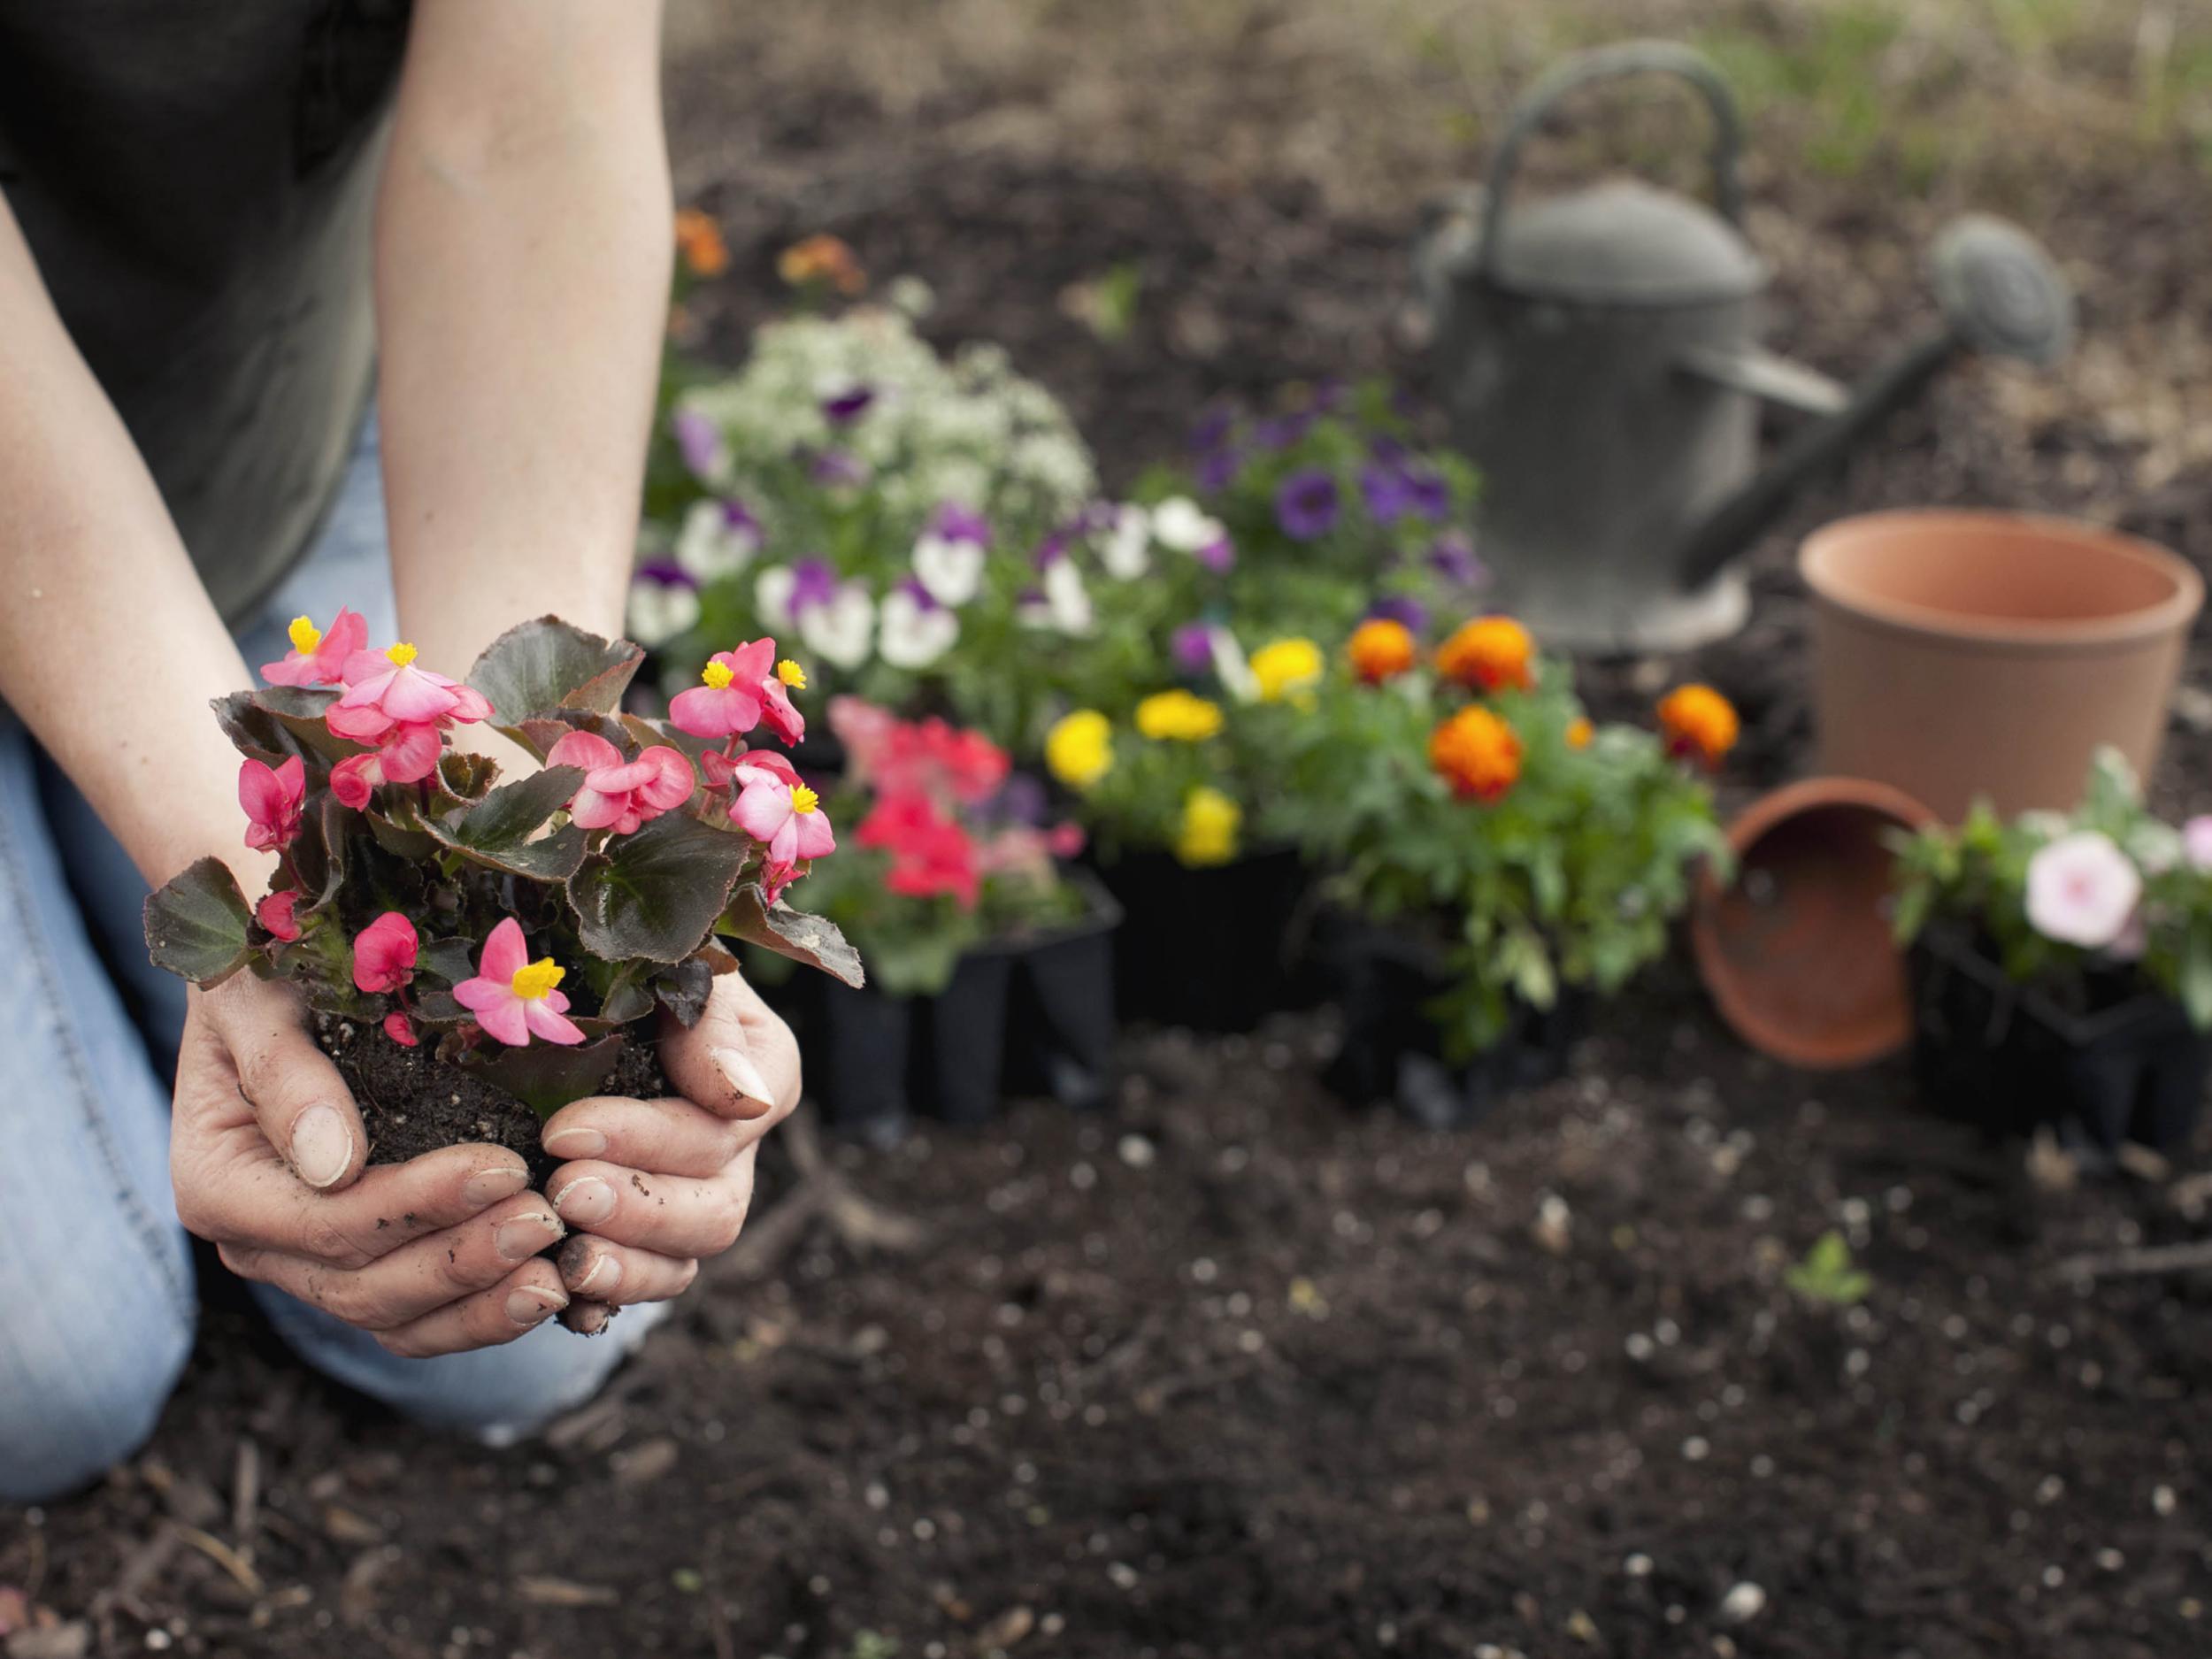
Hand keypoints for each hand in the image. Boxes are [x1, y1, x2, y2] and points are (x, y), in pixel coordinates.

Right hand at [171, 975, 571, 1355]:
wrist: (280, 979)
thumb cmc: (267, 973)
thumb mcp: (257, 1000)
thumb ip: (285, 1074)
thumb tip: (333, 1166)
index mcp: (219, 1185)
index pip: (327, 1222)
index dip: (418, 1205)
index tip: (504, 1167)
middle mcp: (258, 1242)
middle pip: (363, 1284)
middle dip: (461, 1259)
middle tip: (547, 1219)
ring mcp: (310, 1263)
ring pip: (396, 1317)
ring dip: (481, 1301)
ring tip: (558, 1270)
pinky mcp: (364, 1263)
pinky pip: (420, 1316)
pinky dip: (482, 1312)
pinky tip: (549, 1289)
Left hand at [538, 973, 801, 1333]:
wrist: (573, 990)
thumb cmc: (626, 964)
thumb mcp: (674, 967)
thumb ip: (709, 1021)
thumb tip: (738, 1098)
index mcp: (760, 1074)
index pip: (726, 1125)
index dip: (649, 1138)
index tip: (565, 1129)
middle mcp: (737, 1149)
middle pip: (717, 1207)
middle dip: (639, 1206)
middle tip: (561, 1189)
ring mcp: (694, 1199)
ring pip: (687, 1258)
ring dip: (627, 1263)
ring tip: (564, 1252)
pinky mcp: (645, 1238)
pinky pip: (641, 1286)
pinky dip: (604, 1298)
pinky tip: (560, 1296)